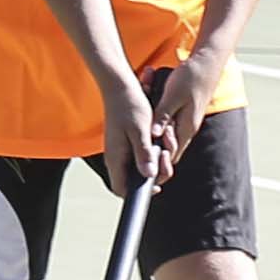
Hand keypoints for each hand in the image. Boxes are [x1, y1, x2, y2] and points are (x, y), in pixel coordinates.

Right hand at [87, 66, 153, 185]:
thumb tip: (149, 175)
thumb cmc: (130, 105)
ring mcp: (118, 150)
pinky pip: (136, 156)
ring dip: (152, 162)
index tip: (156, 186)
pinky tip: (157, 142)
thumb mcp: (141, 130)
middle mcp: (114, 157)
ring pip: (136, 168)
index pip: (121, 188)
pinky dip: (149, 152)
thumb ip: (144, 153)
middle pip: (131, 181)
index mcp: (115, 157)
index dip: (138, 193)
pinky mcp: (123, 143)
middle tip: (164, 157)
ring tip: (163, 146)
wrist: (120, 86)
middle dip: (151, 175)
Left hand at [142, 61, 210, 182]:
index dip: (159, 164)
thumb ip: (163, 116)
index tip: (145, 166)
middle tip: (138, 155)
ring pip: (167, 138)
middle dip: (154, 153)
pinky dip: (158, 127)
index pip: (172, 155)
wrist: (208, 61)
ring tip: (141, 138)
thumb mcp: (173, 95)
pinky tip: (149, 123)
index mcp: (187, 127)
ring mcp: (187, 121)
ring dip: (155, 138)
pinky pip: (169, 127)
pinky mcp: (184, 113)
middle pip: (169, 150)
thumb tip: (154, 136)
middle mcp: (188, 127)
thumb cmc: (192, 77)